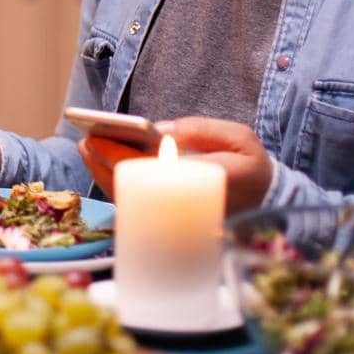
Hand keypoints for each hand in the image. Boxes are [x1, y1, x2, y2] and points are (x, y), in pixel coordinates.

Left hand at [78, 116, 272, 213]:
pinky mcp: (171, 223)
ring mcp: (176, 219)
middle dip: (104, 164)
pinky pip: (136, 207)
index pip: (151, 171)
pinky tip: (102, 166)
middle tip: (85, 141)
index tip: (97, 139)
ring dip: (103, 175)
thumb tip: (158, 131)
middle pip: (132, 188)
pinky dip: (114, 186)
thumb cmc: (251, 166)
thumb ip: (200, 129)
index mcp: (206, 182)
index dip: (118, 155)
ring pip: (129, 201)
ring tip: (88, 149)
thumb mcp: (239, 137)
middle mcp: (187, 206)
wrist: (269, 204)